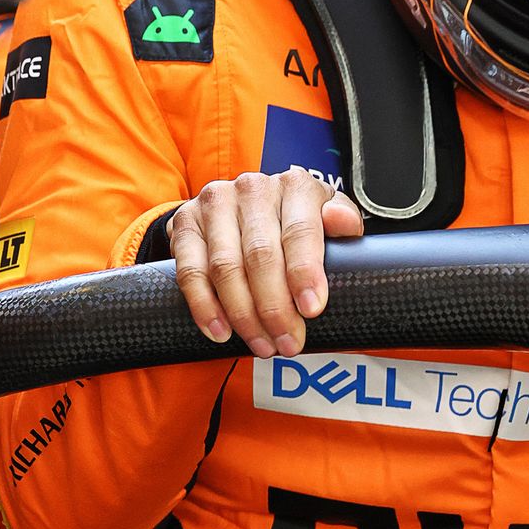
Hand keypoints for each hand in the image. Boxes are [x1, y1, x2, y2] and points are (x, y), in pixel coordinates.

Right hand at [169, 169, 363, 358]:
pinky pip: (191, 271)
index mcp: (295, 185)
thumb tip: (341, 222)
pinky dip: (205, 307)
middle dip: (275, 307)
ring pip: (226, 267)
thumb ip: (342, 221)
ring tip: (261, 343)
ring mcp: (216, 203)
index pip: (300, 231)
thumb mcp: (326, 216)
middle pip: (261, 255)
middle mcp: (253, 188)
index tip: (311, 309)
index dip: (305, 273)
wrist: (243, 208)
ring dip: (243, 314)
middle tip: (288, 341)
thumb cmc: (293, 219)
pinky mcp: (186, 222)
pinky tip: (221, 331)